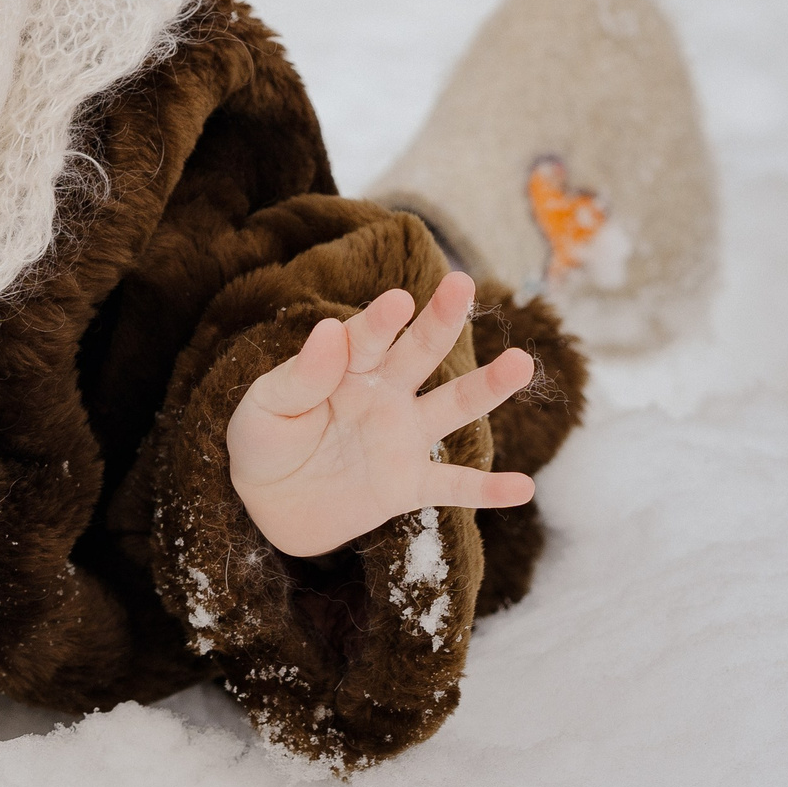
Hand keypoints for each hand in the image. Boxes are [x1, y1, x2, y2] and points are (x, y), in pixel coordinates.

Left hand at [227, 271, 536, 559]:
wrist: (270, 503)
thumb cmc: (265, 442)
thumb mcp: (265, 410)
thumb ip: (298, 378)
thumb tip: (330, 328)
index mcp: (346, 368)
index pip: (366, 338)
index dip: (380, 321)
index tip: (399, 300)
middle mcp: (384, 394)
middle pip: (419, 352)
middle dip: (442, 319)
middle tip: (463, 282)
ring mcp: (402, 437)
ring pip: (452, 407)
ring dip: (487, 387)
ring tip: (521, 362)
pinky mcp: (409, 485)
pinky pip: (453, 486)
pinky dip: (487, 489)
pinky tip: (522, 488)